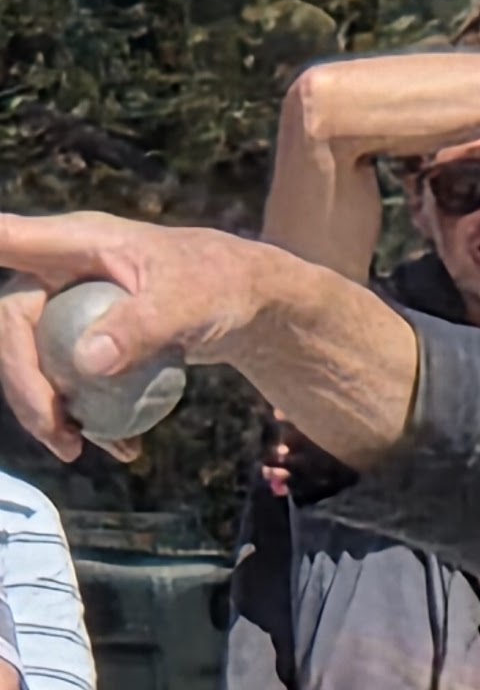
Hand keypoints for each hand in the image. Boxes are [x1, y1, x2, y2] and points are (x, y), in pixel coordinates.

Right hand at [0, 213, 288, 458]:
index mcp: (75, 244)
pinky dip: (83, 417)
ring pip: (33, 360)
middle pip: (12, 324)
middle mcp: (60, 273)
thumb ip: (142, 327)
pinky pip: (66, 380)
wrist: (246, 303)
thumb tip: (85, 362)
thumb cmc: (221, 285)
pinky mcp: (86, 341)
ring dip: (45, 409)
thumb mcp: (190, 303)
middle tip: (56, 434)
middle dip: (22, 383)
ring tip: (76, 450)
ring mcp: (70, 309)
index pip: (8, 239)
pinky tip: (118, 448)